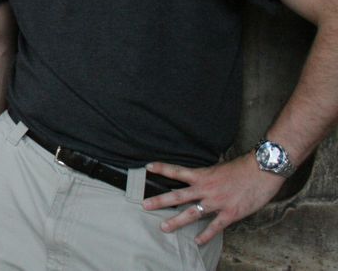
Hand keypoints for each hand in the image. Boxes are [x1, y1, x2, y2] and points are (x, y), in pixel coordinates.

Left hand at [142, 153, 284, 243]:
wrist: (263, 171)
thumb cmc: (243, 167)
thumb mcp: (220, 167)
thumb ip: (208, 175)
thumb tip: (200, 177)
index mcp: (203, 175)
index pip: (178, 171)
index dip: (162, 168)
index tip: (148, 167)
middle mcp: (206, 189)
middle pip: (178, 195)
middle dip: (160, 201)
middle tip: (145, 205)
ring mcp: (217, 202)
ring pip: (192, 213)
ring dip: (177, 221)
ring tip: (163, 227)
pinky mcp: (230, 213)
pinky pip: (215, 226)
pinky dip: (206, 235)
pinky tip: (197, 241)